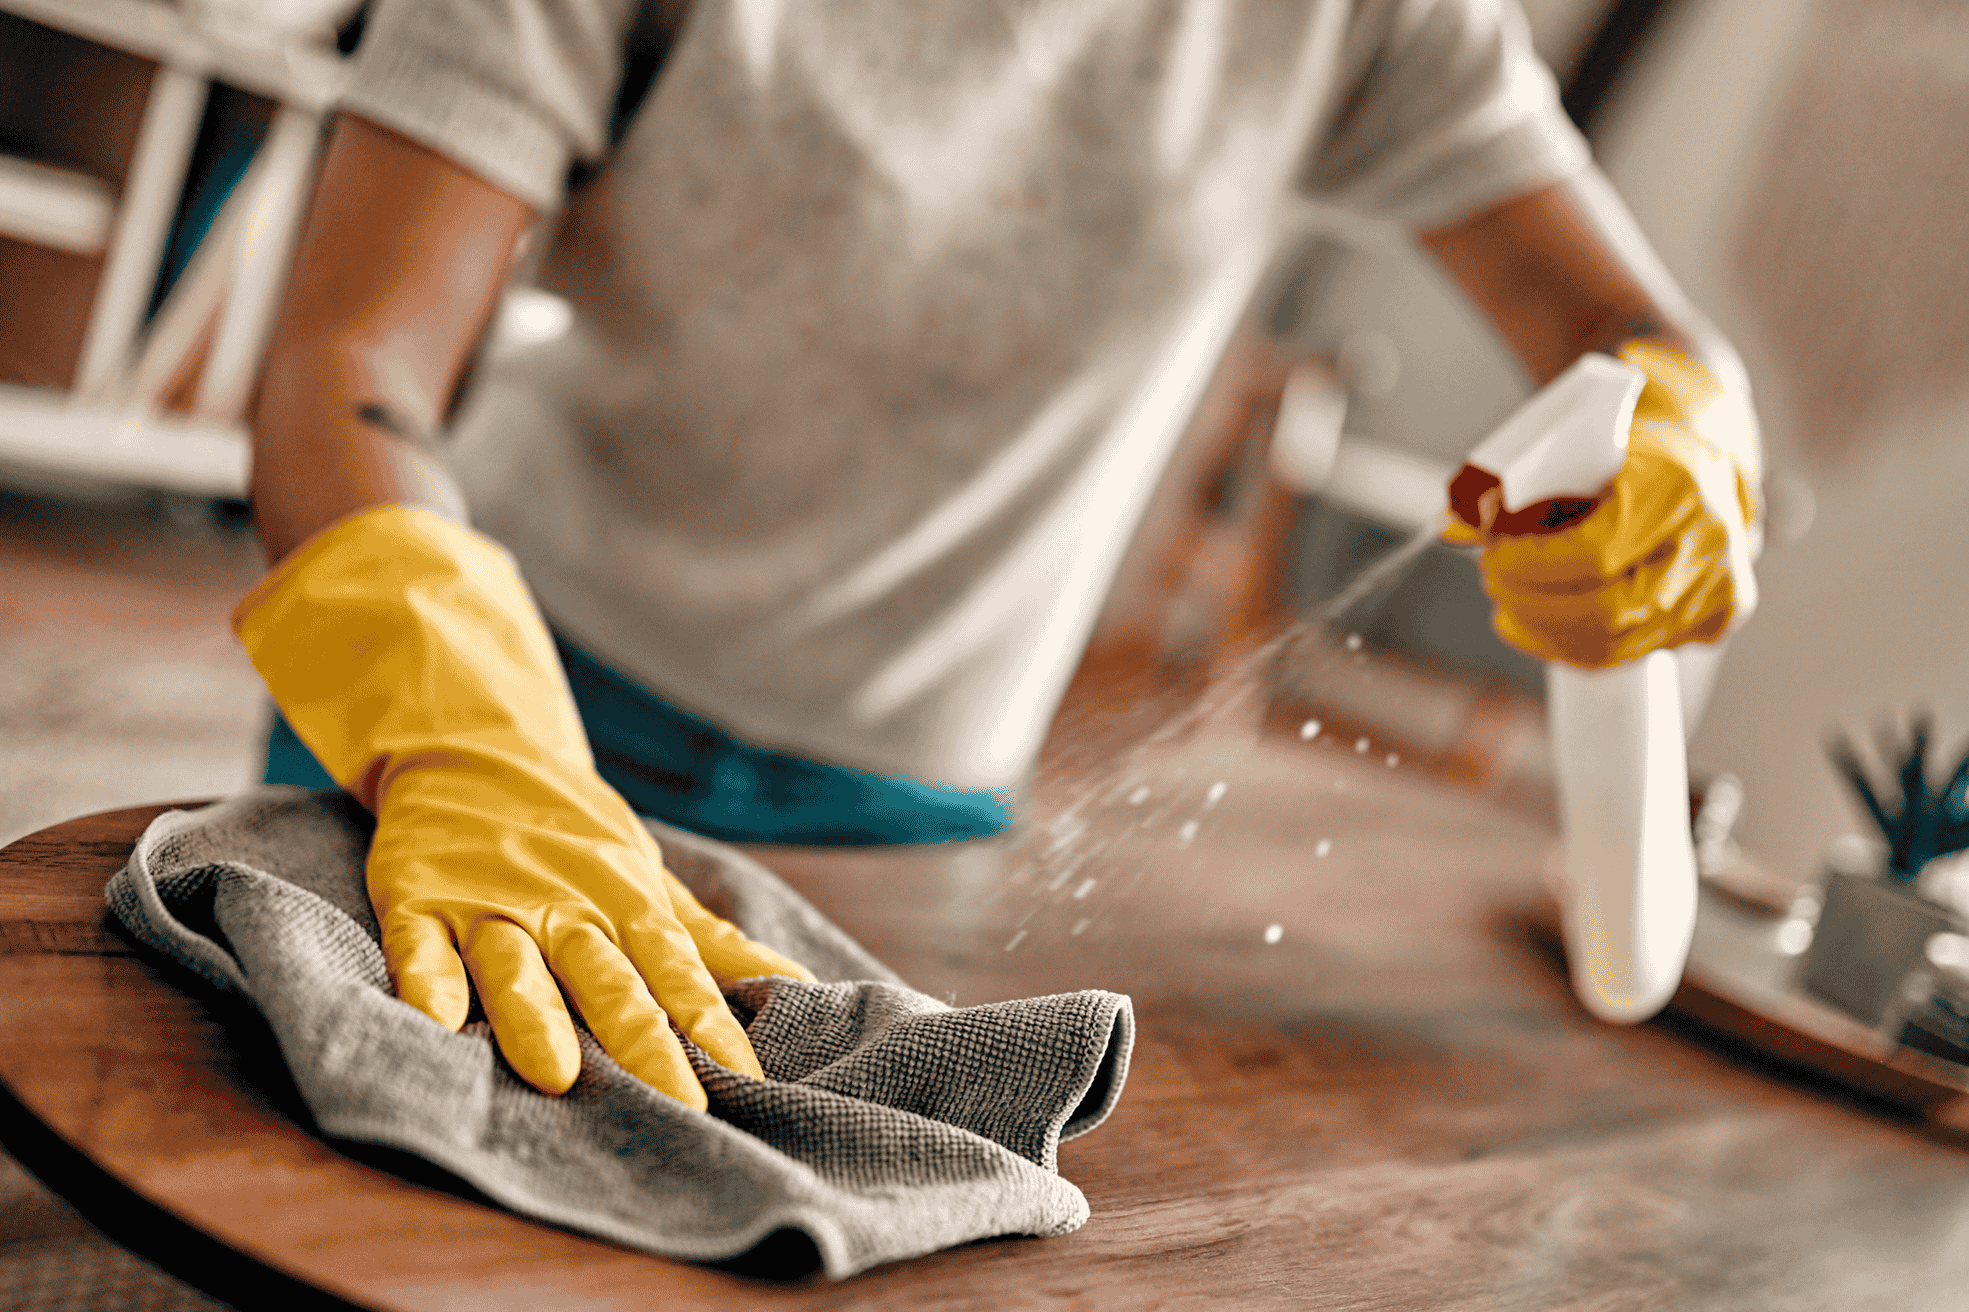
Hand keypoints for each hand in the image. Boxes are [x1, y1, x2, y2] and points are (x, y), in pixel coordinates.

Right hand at [234, 504, 811, 1102]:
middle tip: (676, 1106)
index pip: (679, 972)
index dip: (713, 1027)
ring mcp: (491, 905)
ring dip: (537, 1018)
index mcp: (626, 906)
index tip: (747, 1084)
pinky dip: (427, 982)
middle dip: (643, 1044)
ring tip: (557, 1075)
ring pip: (517, 967)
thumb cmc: (577, 838)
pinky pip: (423, 947)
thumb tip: (801, 985)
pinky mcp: (420, 901)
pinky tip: (435, 1024)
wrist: (476, 751)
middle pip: (608, 982)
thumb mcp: (650, 882)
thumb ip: (713, 943)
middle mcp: (564, 908)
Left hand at [1445, 340, 1760, 668]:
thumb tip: (1451, 526)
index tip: (1492, 554)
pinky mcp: (1715, 618)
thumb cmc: (1631, 442)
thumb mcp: (1574, 443)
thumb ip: (1513, 486)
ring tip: (1508, 602)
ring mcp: (1719, 588)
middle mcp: (1711, 543)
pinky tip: (1538, 626)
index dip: (1531, 566)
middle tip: (1493, 580)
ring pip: (1616, 643)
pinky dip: (1574, 646)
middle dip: (1531, 603)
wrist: (1705, 447)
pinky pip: (1633, 653)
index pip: (1594, 555)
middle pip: (1606, 611)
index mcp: (1679, 487)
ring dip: (1545, 631)